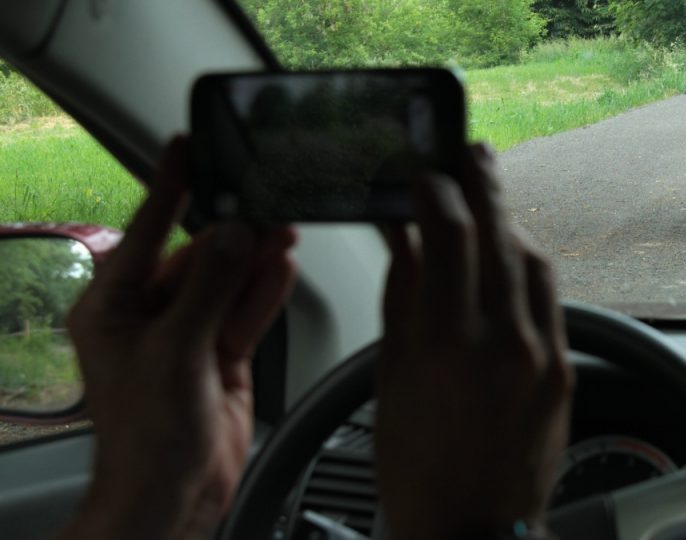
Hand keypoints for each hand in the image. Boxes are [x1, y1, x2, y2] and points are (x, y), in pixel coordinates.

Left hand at [59, 137, 296, 539]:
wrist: (173, 494)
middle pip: (197, 256)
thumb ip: (208, 288)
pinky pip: (246, 310)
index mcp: (114, 306)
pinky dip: (264, 290)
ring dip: (255, 258)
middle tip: (264, 203)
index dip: (168, 188)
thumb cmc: (146, 436)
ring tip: (283, 228)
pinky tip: (281, 266)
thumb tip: (232, 236)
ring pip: (227, 281)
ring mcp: (190, 335)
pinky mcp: (223, 353)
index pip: (146, 232)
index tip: (186, 147)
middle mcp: (151, 315)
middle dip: (232, 232)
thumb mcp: (174, 350)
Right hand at [376, 143, 572, 539]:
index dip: (439, 189)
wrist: (472, 530)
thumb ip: (404, 297)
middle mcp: (502, 342)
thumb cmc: (419, 468)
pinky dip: (526, 268)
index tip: (425, 173)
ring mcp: (542, 355)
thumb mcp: (392, 376)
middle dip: (485, 183)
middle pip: (501, 234)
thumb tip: (405, 239)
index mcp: (446, 344)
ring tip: (490, 203)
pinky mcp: (564, 370)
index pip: (451, 234)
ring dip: (511, 223)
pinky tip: (508, 260)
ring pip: (533, 261)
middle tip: (472, 154)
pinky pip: (550, 300)